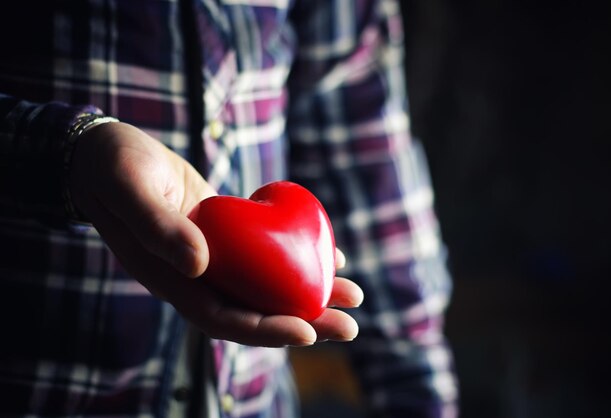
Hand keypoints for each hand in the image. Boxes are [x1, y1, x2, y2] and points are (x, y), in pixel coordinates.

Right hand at [69, 122, 362, 345]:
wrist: (107, 154)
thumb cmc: (112, 169)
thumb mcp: (131, 190)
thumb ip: (158, 227)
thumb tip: (200, 265)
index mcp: (172, 279)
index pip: (223, 317)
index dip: (265, 329)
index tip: (308, 331)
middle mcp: (196, 276)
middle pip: (255, 309)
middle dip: (304, 321)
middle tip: (351, 325)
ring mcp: (212, 256)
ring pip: (266, 284)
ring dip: (310, 293)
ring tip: (353, 295)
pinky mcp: (225, 233)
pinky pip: (265, 252)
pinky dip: (296, 255)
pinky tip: (330, 255)